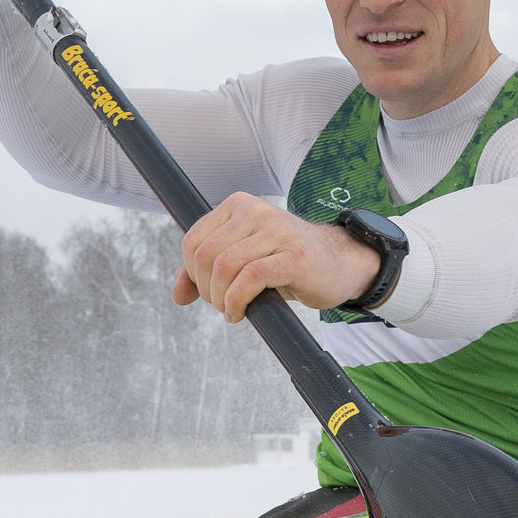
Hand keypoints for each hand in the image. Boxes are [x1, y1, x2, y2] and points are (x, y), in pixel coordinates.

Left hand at [172, 192, 382, 321]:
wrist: (341, 264)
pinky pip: (250, 278)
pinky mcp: (294, 256)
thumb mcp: (242, 261)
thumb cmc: (286, 263)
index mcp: (238, 205)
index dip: (191, 273)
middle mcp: (256, 210)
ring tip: (230, 309)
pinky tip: (239, 313)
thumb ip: (206, 272)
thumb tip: (177, 294)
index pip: (192, 240)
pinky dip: (236, 301)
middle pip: (204, 255)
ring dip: (220, 298)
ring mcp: (277, 230)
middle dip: (205, 288)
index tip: (207, 289)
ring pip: (224, 266)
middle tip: (220, 303)